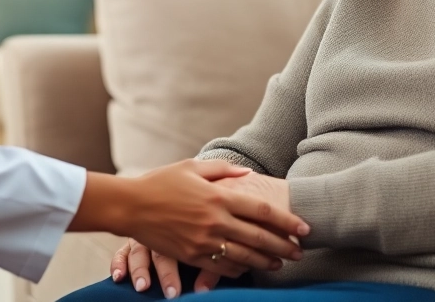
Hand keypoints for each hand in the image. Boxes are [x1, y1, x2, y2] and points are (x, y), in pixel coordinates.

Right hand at [108, 168, 298, 297]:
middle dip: (283, 247)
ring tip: (279, 264)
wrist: (130, 206)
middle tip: (299, 253)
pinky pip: (222, 267)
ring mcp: (203, 241)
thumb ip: (223, 169)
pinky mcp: (191, 256)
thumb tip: (248, 174)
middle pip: (259, 237)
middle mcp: (215, 220)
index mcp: (218, 196)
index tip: (304, 228)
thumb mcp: (193, 167)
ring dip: (265, 261)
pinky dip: (239, 268)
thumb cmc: (161, 181)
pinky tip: (248, 268)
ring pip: (244, 256)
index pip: (261, 211)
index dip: (287, 221)